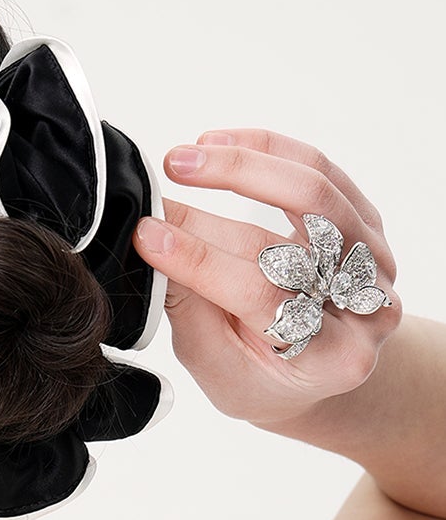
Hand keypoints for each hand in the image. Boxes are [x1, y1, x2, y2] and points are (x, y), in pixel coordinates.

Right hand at [130, 129, 400, 429]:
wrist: (316, 372)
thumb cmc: (261, 376)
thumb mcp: (215, 364)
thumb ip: (188, 308)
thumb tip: (150, 242)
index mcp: (335, 356)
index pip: (262, 295)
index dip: (200, 262)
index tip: (146, 237)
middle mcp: (366, 304)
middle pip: (284, 245)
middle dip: (206, 218)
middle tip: (152, 198)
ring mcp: (372, 258)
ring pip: (314, 193)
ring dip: (242, 166)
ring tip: (183, 159)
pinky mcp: (363, 220)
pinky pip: (320, 169)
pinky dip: (266, 149)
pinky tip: (217, 143)